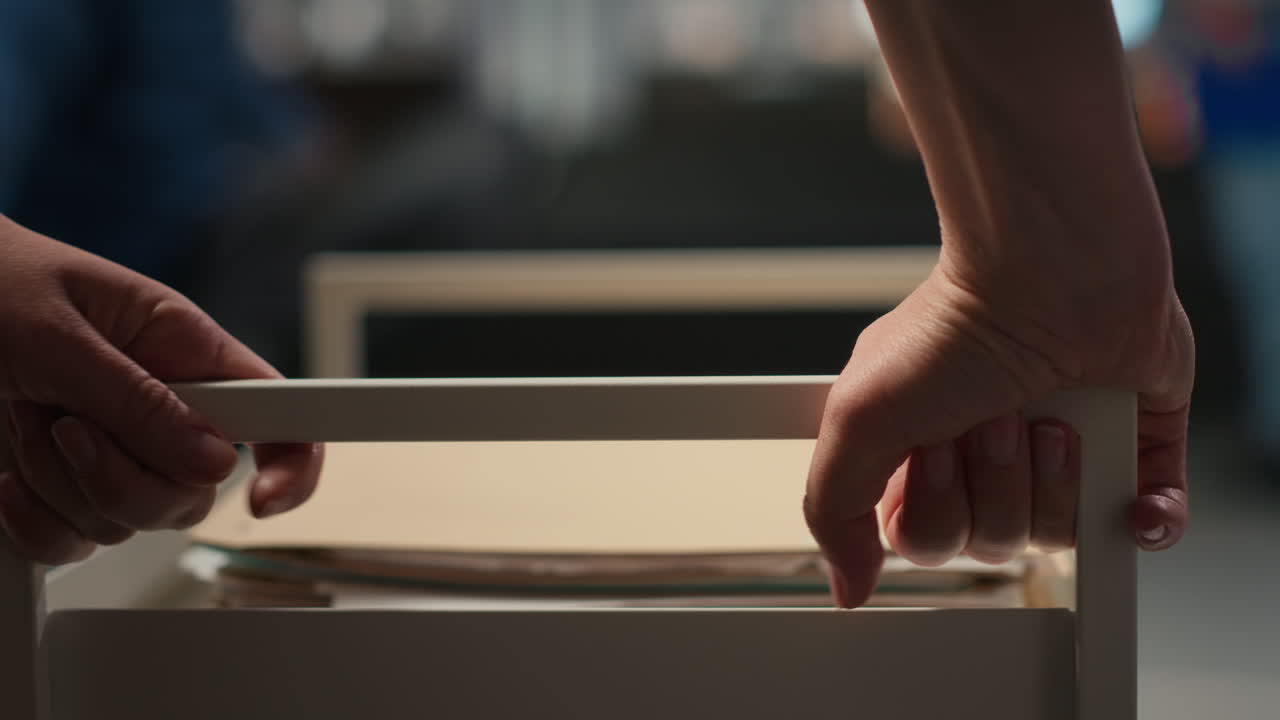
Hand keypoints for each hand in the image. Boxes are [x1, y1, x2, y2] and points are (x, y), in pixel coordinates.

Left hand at [0, 216, 322, 563]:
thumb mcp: (60, 333)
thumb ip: (137, 399)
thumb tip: (211, 461)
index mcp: (185, 351)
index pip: (278, 412)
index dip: (292, 461)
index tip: (263, 498)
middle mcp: (162, 408)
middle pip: (195, 491)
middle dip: (127, 480)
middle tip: (68, 428)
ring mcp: (114, 452)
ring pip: (130, 521)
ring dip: (62, 484)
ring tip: (24, 417)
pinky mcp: (63, 488)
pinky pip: (72, 544)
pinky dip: (33, 523)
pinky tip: (7, 476)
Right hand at [804, 252, 1193, 607]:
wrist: (1052, 273)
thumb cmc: (953, 329)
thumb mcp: (858, 418)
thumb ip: (833, 508)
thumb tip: (848, 583)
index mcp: (921, 454)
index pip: (925, 540)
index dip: (933, 508)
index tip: (932, 446)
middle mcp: (988, 459)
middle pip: (990, 542)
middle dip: (993, 483)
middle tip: (991, 419)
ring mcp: (1060, 454)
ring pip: (1058, 533)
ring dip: (1053, 478)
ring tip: (1048, 415)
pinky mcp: (1131, 447)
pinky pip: (1147, 522)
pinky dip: (1147, 518)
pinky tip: (1129, 497)